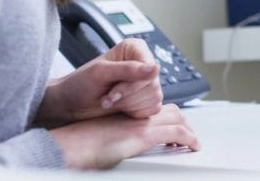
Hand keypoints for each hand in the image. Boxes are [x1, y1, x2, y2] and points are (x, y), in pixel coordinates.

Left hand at [38, 38, 161, 125]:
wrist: (69, 105)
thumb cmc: (79, 85)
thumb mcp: (101, 73)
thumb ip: (129, 70)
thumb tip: (155, 68)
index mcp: (136, 49)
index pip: (151, 69)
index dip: (133, 84)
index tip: (112, 92)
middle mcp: (144, 64)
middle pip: (153, 85)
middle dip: (128, 96)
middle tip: (108, 97)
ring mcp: (146, 82)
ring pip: (154, 98)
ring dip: (128, 105)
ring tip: (110, 101)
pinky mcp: (146, 99)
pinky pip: (152, 109)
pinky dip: (134, 113)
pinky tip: (119, 109)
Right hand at [49, 103, 199, 169]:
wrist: (66, 146)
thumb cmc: (76, 146)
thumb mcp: (101, 138)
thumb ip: (115, 138)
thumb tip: (118, 150)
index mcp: (126, 116)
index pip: (156, 110)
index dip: (168, 116)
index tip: (175, 126)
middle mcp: (136, 117)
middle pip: (170, 110)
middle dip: (182, 121)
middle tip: (188, 135)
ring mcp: (141, 124)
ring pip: (177, 118)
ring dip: (188, 129)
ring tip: (193, 141)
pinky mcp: (143, 135)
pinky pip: (176, 132)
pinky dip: (189, 138)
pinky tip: (193, 145)